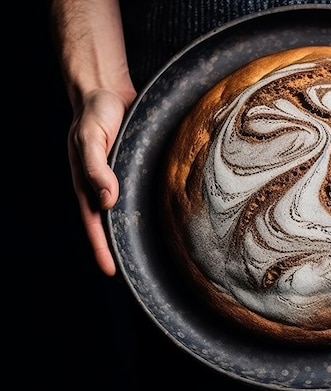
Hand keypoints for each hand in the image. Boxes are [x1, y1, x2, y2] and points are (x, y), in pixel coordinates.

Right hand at [67, 88, 133, 275]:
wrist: (106, 90)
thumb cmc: (95, 112)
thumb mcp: (91, 138)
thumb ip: (96, 167)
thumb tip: (106, 201)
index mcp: (86, 182)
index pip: (93, 223)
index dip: (101, 248)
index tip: (110, 272)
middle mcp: (100, 183)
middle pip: (109, 223)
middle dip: (118, 247)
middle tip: (135, 270)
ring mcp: (115, 176)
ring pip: (124, 210)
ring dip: (132, 230)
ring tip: (148, 251)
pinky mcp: (130, 167)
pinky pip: (135, 192)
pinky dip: (142, 207)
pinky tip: (156, 216)